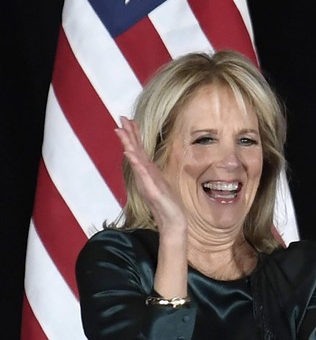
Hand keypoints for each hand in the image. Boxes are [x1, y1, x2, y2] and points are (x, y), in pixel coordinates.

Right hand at [115, 116, 186, 234]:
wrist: (172, 221)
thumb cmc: (166, 203)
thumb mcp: (159, 183)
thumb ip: (151, 172)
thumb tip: (145, 162)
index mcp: (147, 171)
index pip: (139, 149)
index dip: (133, 135)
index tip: (128, 120)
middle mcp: (144, 174)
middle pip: (134, 150)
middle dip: (128, 134)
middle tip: (120, 118)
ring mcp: (146, 181)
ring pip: (135, 159)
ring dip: (128, 144)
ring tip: (120, 131)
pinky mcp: (150, 190)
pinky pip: (142, 174)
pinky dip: (135, 163)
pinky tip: (130, 154)